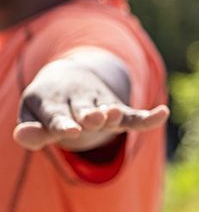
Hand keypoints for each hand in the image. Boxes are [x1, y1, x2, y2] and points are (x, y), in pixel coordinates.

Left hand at [14, 58, 168, 150]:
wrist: (67, 75)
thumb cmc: (47, 104)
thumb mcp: (33, 116)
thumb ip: (31, 131)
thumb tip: (21, 135)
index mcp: (51, 101)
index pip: (57, 116)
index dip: (63, 124)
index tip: (70, 131)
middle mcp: (77, 100)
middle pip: (85, 111)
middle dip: (90, 116)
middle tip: (94, 118)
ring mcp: (99, 104)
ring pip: (108, 111)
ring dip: (113, 113)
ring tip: (118, 114)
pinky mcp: (116, 108)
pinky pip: (133, 115)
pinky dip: (147, 117)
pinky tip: (163, 114)